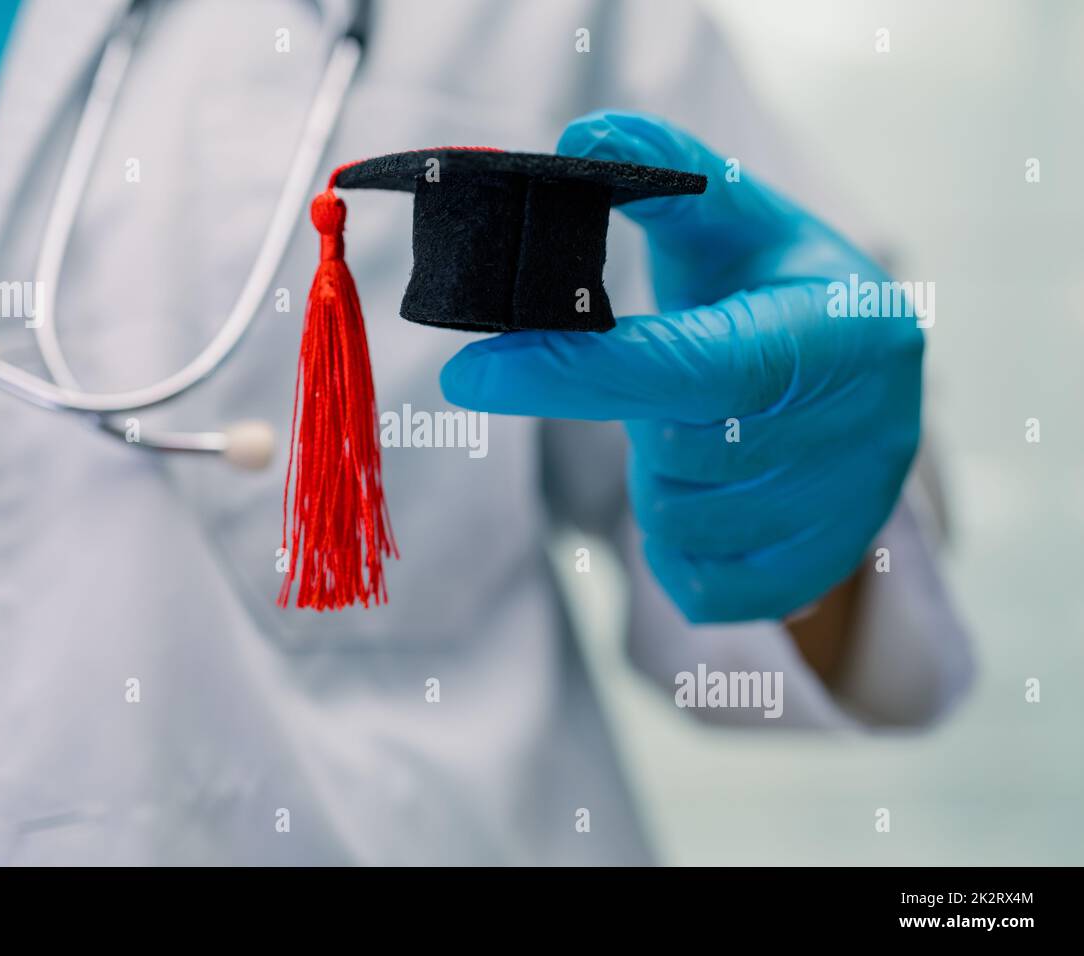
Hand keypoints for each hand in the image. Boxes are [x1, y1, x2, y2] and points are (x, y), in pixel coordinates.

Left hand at [440, 112, 922, 622]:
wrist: (866, 383)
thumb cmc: (779, 292)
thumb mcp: (740, 222)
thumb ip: (664, 177)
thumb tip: (578, 142)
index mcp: (843, 331)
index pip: (686, 366)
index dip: (570, 371)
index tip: (468, 371)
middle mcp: (866, 430)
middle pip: (676, 454)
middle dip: (645, 422)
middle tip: (671, 381)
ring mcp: (850, 513)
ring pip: (679, 522)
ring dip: (664, 480)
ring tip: (706, 428)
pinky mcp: (822, 570)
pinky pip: (697, 583)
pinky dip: (679, 543)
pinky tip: (713, 491)